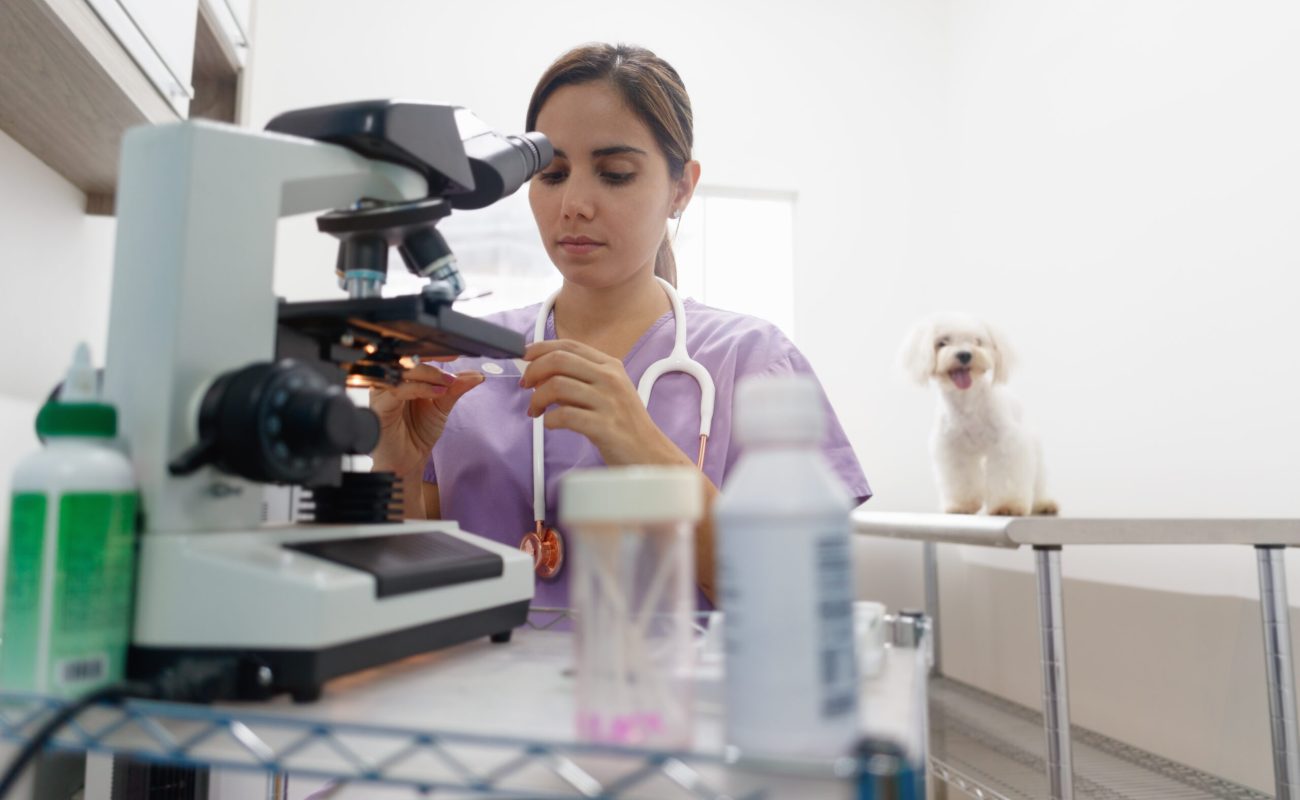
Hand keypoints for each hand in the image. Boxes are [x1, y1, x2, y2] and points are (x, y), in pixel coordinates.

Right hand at [369, 361, 484, 475]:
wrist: (408, 462)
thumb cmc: (418, 434)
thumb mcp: (441, 407)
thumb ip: (455, 389)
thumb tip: (476, 375)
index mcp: (403, 379)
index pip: (415, 357)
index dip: (434, 353)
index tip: (455, 354)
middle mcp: (390, 382)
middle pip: (406, 361)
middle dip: (433, 366)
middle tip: (453, 375)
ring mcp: (382, 393)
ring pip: (401, 371)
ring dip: (427, 375)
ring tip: (447, 384)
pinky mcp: (379, 407)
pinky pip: (396, 390)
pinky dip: (418, 388)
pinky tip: (436, 393)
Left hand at [521, 340, 686, 466]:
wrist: (650, 454)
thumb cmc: (624, 424)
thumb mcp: (610, 390)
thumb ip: (582, 377)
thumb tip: (543, 371)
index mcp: (610, 366)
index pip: (569, 345)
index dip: (540, 349)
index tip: (525, 359)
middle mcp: (610, 378)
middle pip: (559, 360)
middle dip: (533, 372)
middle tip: (526, 386)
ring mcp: (608, 402)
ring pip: (557, 386)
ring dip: (537, 399)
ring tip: (535, 411)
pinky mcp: (604, 426)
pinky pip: (565, 415)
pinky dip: (549, 420)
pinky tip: (550, 424)